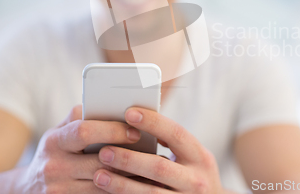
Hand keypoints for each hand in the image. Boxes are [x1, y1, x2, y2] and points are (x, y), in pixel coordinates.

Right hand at [17, 105, 140, 193]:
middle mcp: (53, 167)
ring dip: (128, 179)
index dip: (112, 130)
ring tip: (150, 172)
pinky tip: (134, 188)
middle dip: (127, 158)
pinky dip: (117, 193)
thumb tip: (110, 103)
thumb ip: (81, 116)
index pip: (84, 132)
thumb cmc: (55, 152)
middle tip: (152, 155)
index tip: (136, 131)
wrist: (28, 189)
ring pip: (102, 185)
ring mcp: (59, 190)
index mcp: (54, 141)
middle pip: (98, 162)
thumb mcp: (59, 131)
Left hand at [93, 107, 224, 192]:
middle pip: (159, 167)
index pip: (176, 134)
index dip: (153, 122)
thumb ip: (172, 143)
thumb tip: (135, 122)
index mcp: (200, 157)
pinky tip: (108, 193)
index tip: (129, 113)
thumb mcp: (192, 157)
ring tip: (99, 175)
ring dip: (121, 184)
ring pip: (150, 193)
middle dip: (129, 158)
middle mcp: (196, 180)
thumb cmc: (193, 175)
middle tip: (103, 150)